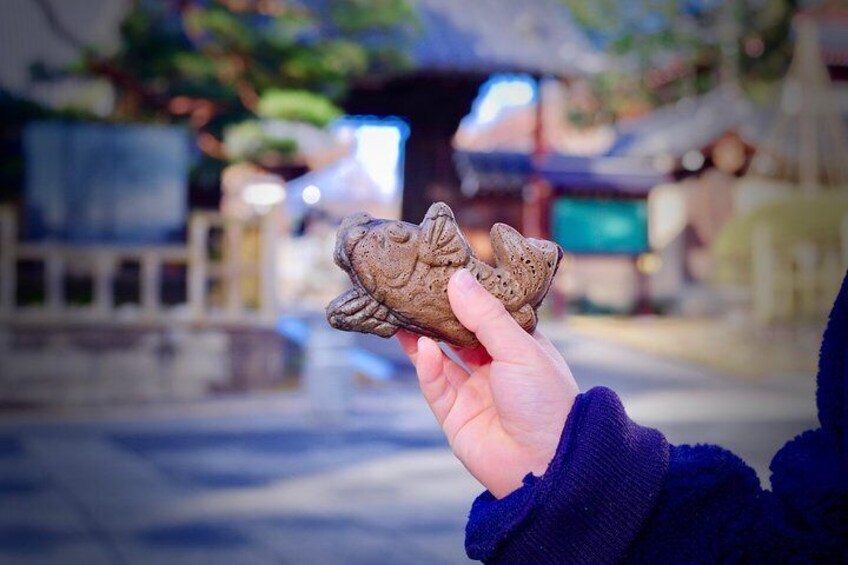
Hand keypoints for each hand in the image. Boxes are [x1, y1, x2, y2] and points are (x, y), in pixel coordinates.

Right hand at [397, 268, 578, 498]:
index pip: (489, 314)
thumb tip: (457, 279)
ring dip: (423, 336)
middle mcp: (495, 367)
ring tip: (402, 310)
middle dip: (439, 313)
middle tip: (415, 287)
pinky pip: (435, 385)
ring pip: (440, 357)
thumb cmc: (545, 402)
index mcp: (520, 348)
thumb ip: (485, 315)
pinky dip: (426, 365)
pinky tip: (421, 346)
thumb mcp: (520, 349)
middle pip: (459, 334)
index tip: (446, 270)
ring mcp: (474, 391)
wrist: (544, 466)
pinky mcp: (454, 415)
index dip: (469, 295)